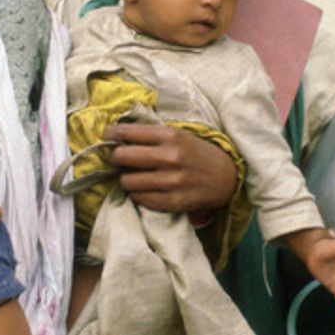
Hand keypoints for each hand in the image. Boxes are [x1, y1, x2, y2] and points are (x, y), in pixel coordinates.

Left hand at [104, 122, 238, 213]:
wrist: (227, 177)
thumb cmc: (198, 153)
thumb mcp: (179, 135)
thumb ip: (152, 135)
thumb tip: (117, 135)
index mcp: (171, 136)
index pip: (129, 132)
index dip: (111, 133)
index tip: (106, 135)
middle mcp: (170, 158)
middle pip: (122, 157)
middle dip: (116, 158)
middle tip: (120, 159)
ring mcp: (172, 182)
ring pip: (128, 182)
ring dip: (126, 179)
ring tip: (134, 176)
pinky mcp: (174, 202)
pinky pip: (141, 199)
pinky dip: (138, 194)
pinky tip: (146, 189)